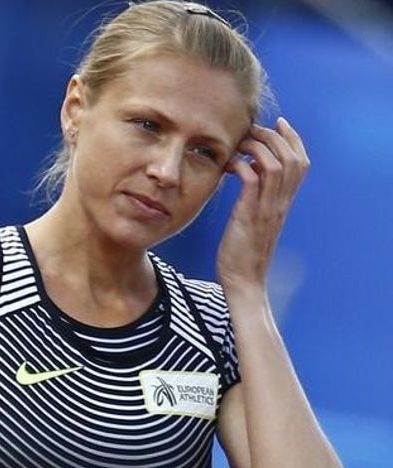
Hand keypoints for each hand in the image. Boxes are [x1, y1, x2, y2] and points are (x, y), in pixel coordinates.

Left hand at [217, 117, 308, 295]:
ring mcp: (266, 209)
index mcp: (284, 203)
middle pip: (293, 159)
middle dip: (276, 137)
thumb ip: (258, 196)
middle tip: (255, 129)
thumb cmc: (243, 252)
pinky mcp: (249, 215)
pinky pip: (252, 181)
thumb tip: (250, 170)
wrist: (243, 281)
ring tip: (241, 144)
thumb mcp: (254, 218)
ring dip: (258, 147)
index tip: (280, 123)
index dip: (293, 140)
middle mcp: (280, 203)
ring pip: (276, 165)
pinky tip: (229, 167)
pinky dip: (242, 167)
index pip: (300, 164)